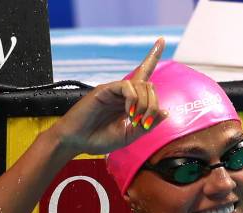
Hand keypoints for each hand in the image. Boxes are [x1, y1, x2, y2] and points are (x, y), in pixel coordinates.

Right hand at [53, 38, 168, 154]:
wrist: (76, 142)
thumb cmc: (99, 139)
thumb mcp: (129, 136)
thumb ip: (146, 125)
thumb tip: (165, 112)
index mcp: (129, 102)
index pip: (144, 75)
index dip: (152, 56)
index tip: (161, 39)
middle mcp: (123, 93)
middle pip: (149, 86)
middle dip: (153, 106)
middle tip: (144, 123)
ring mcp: (114, 91)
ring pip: (141, 86)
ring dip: (145, 104)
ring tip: (135, 120)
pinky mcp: (104, 90)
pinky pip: (126, 86)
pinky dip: (133, 99)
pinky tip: (129, 112)